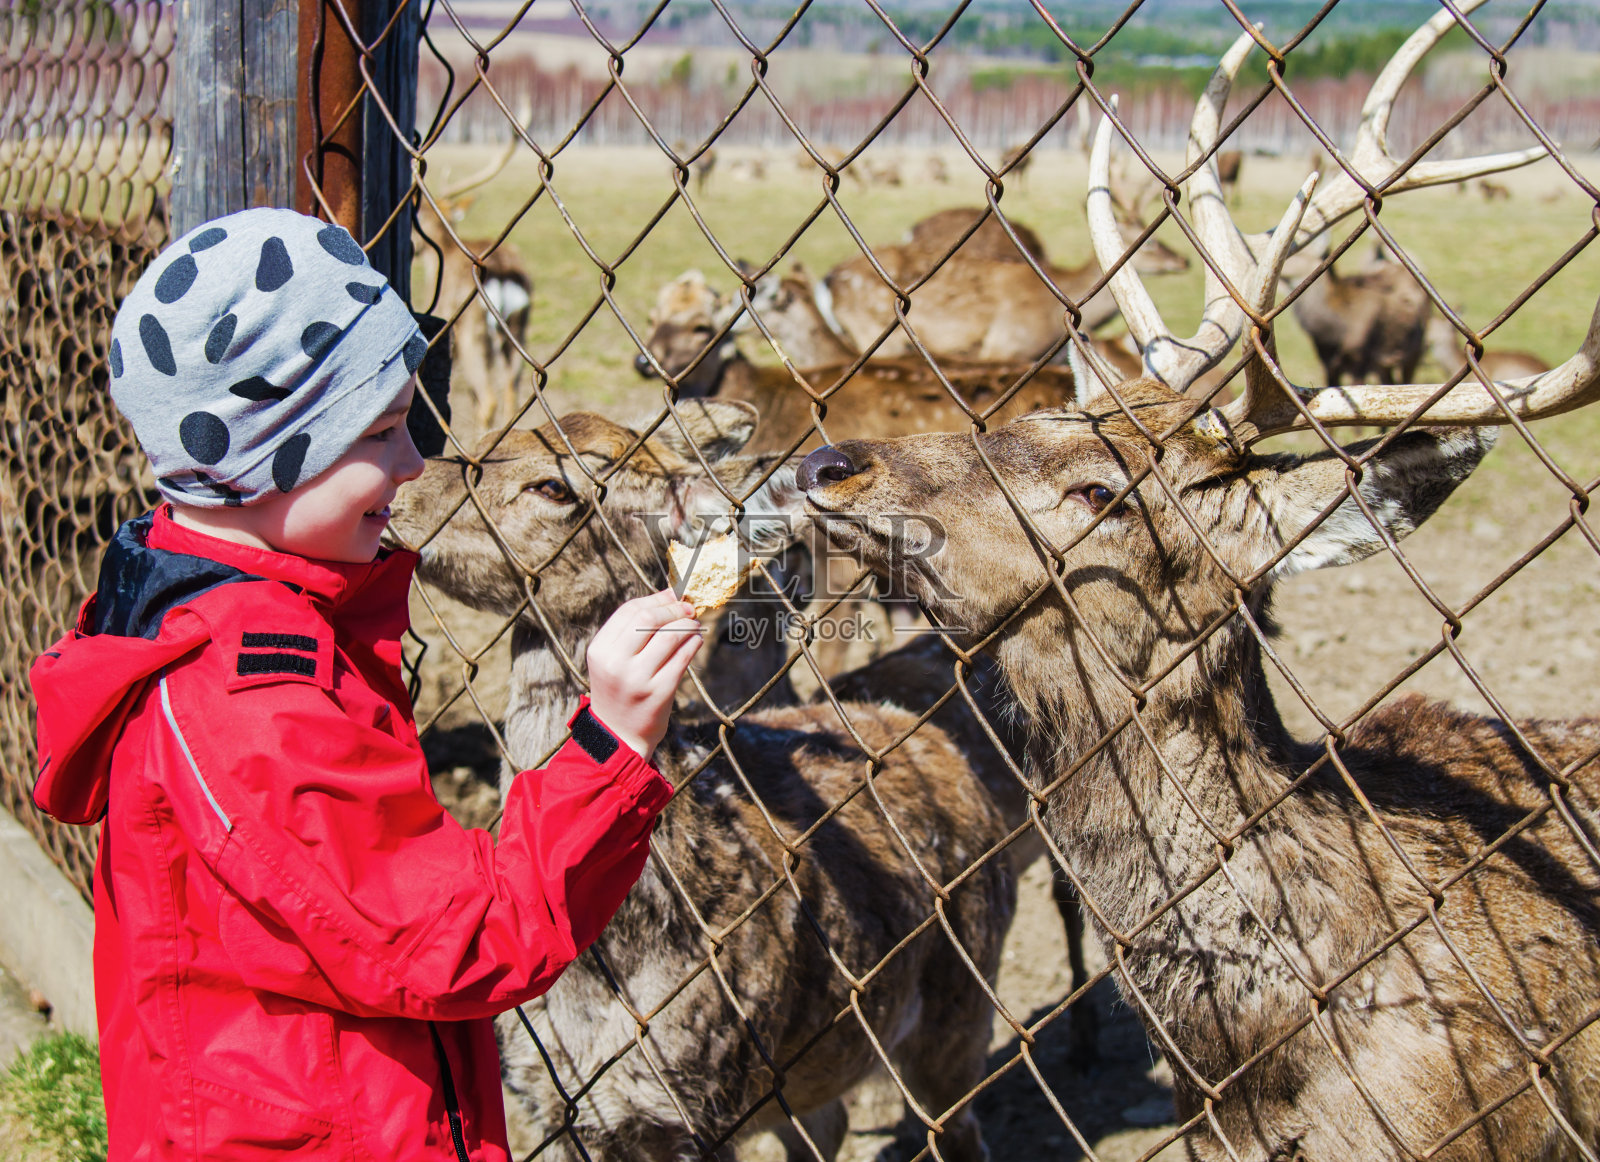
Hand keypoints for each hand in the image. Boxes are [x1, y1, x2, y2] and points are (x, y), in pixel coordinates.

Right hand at [586, 589, 701, 758]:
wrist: (618, 735)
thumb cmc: (620, 690)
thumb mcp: (612, 659)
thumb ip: (632, 631)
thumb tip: (668, 596)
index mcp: (600, 650)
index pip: (630, 611)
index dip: (656, 599)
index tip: (674, 594)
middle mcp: (616, 663)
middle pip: (649, 619)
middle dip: (674, 609)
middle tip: (689, 607)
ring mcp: (638, 679)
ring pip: (670, 636)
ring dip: (688, 624)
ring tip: (694, 624)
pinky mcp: (659, 692)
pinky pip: (683, 658)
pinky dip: (693, 643)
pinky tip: (696, 640)